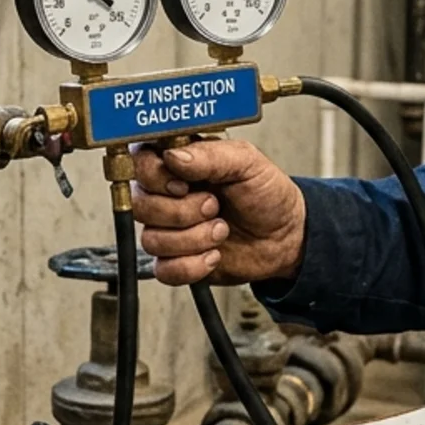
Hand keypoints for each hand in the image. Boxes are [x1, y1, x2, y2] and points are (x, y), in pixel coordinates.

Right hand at [130, 139, 305, 286]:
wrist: (285, 236)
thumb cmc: (266, 194)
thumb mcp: (247, 162)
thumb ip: (210, 155)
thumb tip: (173, 156)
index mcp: (178, 162)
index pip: (139, 163)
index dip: (156, 177)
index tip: (184, 184)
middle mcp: (166, 194)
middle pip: (141, 204)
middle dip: (182, 211)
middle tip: (214, 206)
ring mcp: (169, 228)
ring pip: (151, 240)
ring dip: (193, 239)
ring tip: (221, 229)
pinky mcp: (175, 260)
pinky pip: (164, 269)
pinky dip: (193, 266)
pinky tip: (214, 254)